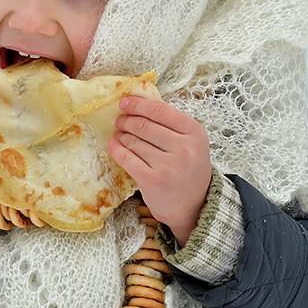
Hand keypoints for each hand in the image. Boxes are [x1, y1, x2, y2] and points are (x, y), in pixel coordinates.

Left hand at [108, 96, 211, 246]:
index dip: (138, 104)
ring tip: (118, 134)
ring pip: (134, 141)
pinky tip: (113, 145)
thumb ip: (171, 125)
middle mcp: (183, 148)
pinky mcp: (151, 180)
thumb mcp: (191, 143)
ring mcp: (167, 165)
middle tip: (119, 121)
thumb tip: (138, 105)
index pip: (160, 110)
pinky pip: (127, 158)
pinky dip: (116, 149)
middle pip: (144, 125)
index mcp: (194, 132)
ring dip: (121, 135)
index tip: (125, 102)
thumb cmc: (189, 170)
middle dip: (126, 120)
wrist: (193, 205)